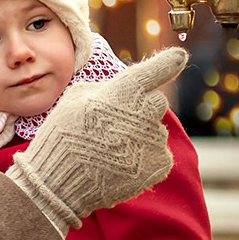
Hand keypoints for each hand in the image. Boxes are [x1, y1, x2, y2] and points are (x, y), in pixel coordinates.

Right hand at [5, 49, 185, 231]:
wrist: (60, 182)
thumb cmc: (63, 136)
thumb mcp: (75, 98)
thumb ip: (105, 87)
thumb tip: (122, 86)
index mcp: (124, 92)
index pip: (154, 71)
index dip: (168, 62)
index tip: (179, 57)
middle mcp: (145, 113)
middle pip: (157, 102)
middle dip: (142, 108)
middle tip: (116, 124)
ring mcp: (154, 141)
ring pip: (155, 131)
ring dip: (140, 137)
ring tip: (110, 151)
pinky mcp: (159, 165)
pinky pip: (159, 155)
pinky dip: (144, 159)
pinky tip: (121, 165)